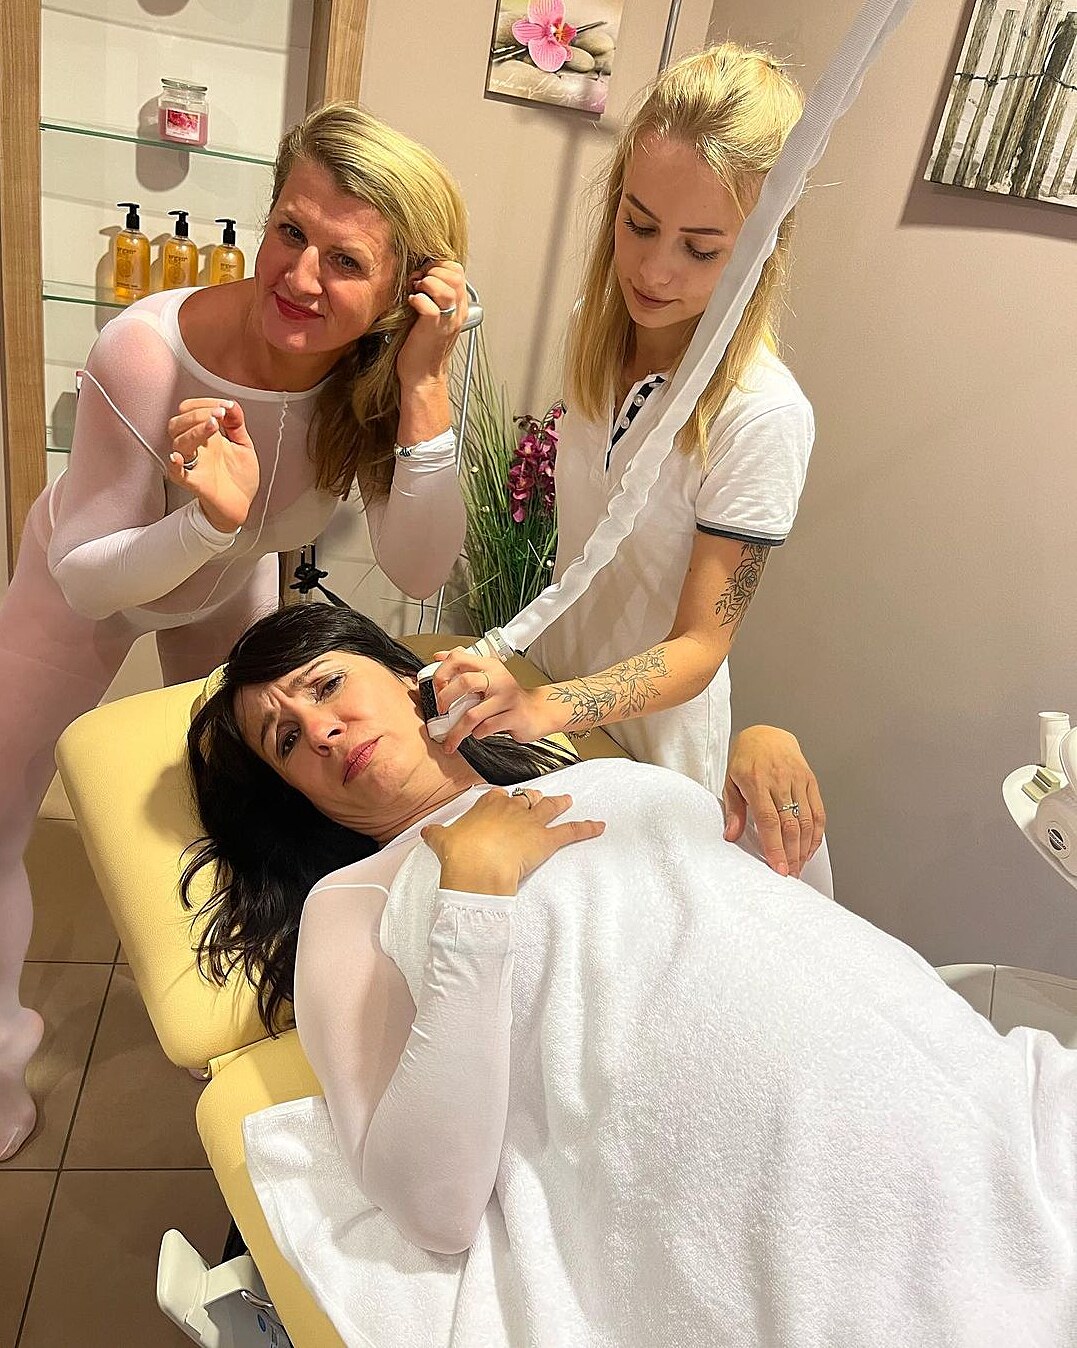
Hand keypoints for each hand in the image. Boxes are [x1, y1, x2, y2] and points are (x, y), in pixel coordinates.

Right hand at [167, 398, 258, 532]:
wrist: (241, 507)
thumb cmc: (238, 479)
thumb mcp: (244, 445)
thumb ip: (237, 424)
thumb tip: (232, 405)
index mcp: (206, 437)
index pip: (191, 410)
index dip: (205, 403)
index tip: (226, 405)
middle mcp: (197, 449)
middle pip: (178, 423)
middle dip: (197, 413)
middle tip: (218, 413)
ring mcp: (195, 465)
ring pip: (178, 442)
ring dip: (194, 430)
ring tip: (213, 425)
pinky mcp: (196, 483)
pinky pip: (177, 474)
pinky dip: (175, 465)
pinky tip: (177, 457)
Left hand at [395, 260, 467, 390]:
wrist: (422, 377)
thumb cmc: (422, 349)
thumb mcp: (433, 318)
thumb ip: (433, 297)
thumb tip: (419, 276)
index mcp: (458, 308)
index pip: (457, 271)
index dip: (439, 266)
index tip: (424, 275)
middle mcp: (456, 312)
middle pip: (455, 275)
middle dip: (433, 271)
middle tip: (419, 283)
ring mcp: (447, 320)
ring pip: (446, 287)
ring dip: (427, 283)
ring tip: (416, 292)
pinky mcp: (433, 329)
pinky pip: (429, 305)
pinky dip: (418, 300)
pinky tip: (412, 304)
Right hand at [421, 787, 604, 895]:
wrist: (476, 869)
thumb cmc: (459, 854)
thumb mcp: (442, 840)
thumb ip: (437, 834)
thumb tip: (427, 832)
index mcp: (488, 804)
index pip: (498, 796)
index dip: (502, 801)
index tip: (502, 803)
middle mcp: (512, 808)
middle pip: (526, 799)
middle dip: (533, 800)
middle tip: (538, 800)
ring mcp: (531, 822)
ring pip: (549, 808)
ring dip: (560, 804)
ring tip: (568, 800)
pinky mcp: (547, 840)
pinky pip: (572, 831)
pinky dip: (587, 828)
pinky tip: (600, 826)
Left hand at [430, 648, 553, 753]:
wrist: (538, 712)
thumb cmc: (509, 697)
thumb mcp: (489, 676)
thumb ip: (465, 667)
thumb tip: (439, 656)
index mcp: (489, 666)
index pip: (459, 658)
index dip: (442, 672)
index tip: (435, 687)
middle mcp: (499, 679)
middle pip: (465, 683)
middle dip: (445, 698)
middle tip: (440, 711)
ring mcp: (507, 698)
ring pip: (473, 714)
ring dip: (457, 730)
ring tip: (451, 739)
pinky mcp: (514, 717)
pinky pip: (486, 727)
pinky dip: (477, 734)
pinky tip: (478, 733)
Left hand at [722, 725, 824, 878]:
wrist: (766, 735)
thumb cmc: (746, 759)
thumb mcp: (731, 781)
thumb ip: (733, 810)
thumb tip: (731, 835)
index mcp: (756, 781)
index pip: (769, 821)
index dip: (775, 847)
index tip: (778, 867)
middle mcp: (780, 780)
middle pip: (791, 825)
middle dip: (791, 854)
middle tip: (789, 874)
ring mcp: (798, 780)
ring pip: (807, 820)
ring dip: (804, 848)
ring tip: (798, 866)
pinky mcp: (811, 781)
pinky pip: (818, 812)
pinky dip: (816, 834)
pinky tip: (810, 848)